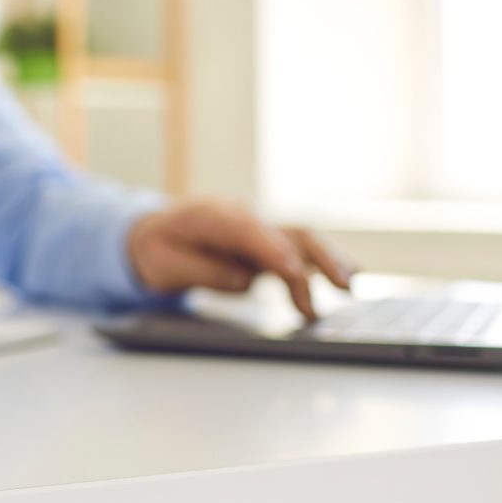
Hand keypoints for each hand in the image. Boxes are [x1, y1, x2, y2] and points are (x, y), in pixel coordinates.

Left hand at [128, 199, 357, 321]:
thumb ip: (205, 271)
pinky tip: (342, 280)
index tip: (291, 272)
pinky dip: (319, 267)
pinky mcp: (265, 245)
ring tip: (349, 287)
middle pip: (286, 231)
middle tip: (341, 283)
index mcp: (210, 215)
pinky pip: (297, 253)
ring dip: (327, 261)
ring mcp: (257, 230)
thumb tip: (246, 279)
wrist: (152, 231)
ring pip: (300, 240)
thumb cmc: (157, 248)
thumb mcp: (164, 264)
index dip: (271, 250)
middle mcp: (242, 217)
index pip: (247, 230)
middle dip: (316, 255)